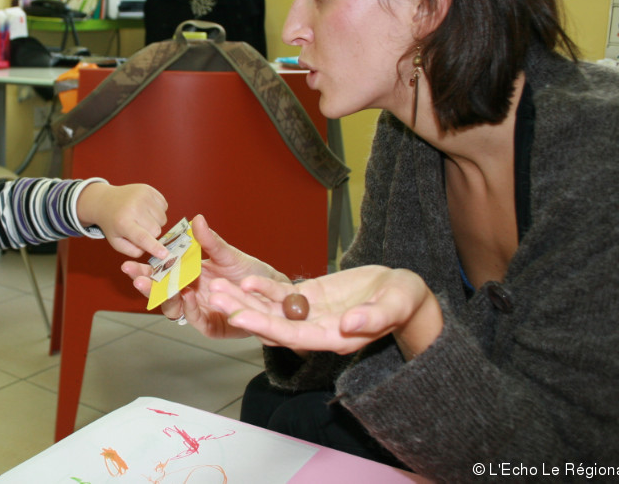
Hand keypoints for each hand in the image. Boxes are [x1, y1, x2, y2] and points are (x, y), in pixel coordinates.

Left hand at [76, 182, 169, 258]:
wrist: (106, 201)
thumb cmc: (113, 225)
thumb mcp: (117, 242)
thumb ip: (133, 250)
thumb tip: (151, 248)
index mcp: (122, 223)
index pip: (142, 237)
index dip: (154, 247)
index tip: (164, 254)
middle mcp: (133, 207)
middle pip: (156, 230)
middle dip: (151, 234)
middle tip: (139, 228)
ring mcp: (142, 196)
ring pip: (163, 219)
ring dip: (156, 222)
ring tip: (142, 218)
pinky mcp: (148, 189)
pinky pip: (164, 206)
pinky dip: (158, 211)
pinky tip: (146, 209)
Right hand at [120, 215, 286, 338]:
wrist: (274, 293)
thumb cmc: (250, 273)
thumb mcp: (229, 254)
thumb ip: (210, 242)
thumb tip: (197, 219)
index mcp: (190, 276)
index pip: (161, 274)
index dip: (145, 270)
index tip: (128, 263)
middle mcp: (190, 294)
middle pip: (161, 292)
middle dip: (146, 284)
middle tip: (134, 276)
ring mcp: (200, 311)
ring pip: (174, 308)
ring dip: (163, 296)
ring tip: (154, 285)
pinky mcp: (212, 326)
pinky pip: (196, 319)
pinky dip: (190, 307)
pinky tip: (187, 295)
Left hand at [207, 265, 443, 358]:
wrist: (406, 293)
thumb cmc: (405, 300)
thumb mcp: (397, 305)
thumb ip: (375, 318)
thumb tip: (350, 325)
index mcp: (335, 338)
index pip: (293, 336)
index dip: (265, 325)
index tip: (237, 316)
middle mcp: (317, 330)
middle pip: (273, 323)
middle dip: (242, 310)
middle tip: (212, 297)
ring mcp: (312, 314)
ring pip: (272, 309)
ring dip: (244, 299)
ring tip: (216, 287)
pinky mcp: (312, 298)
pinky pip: (283, 295)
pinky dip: (264, 288)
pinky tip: (245, 279)